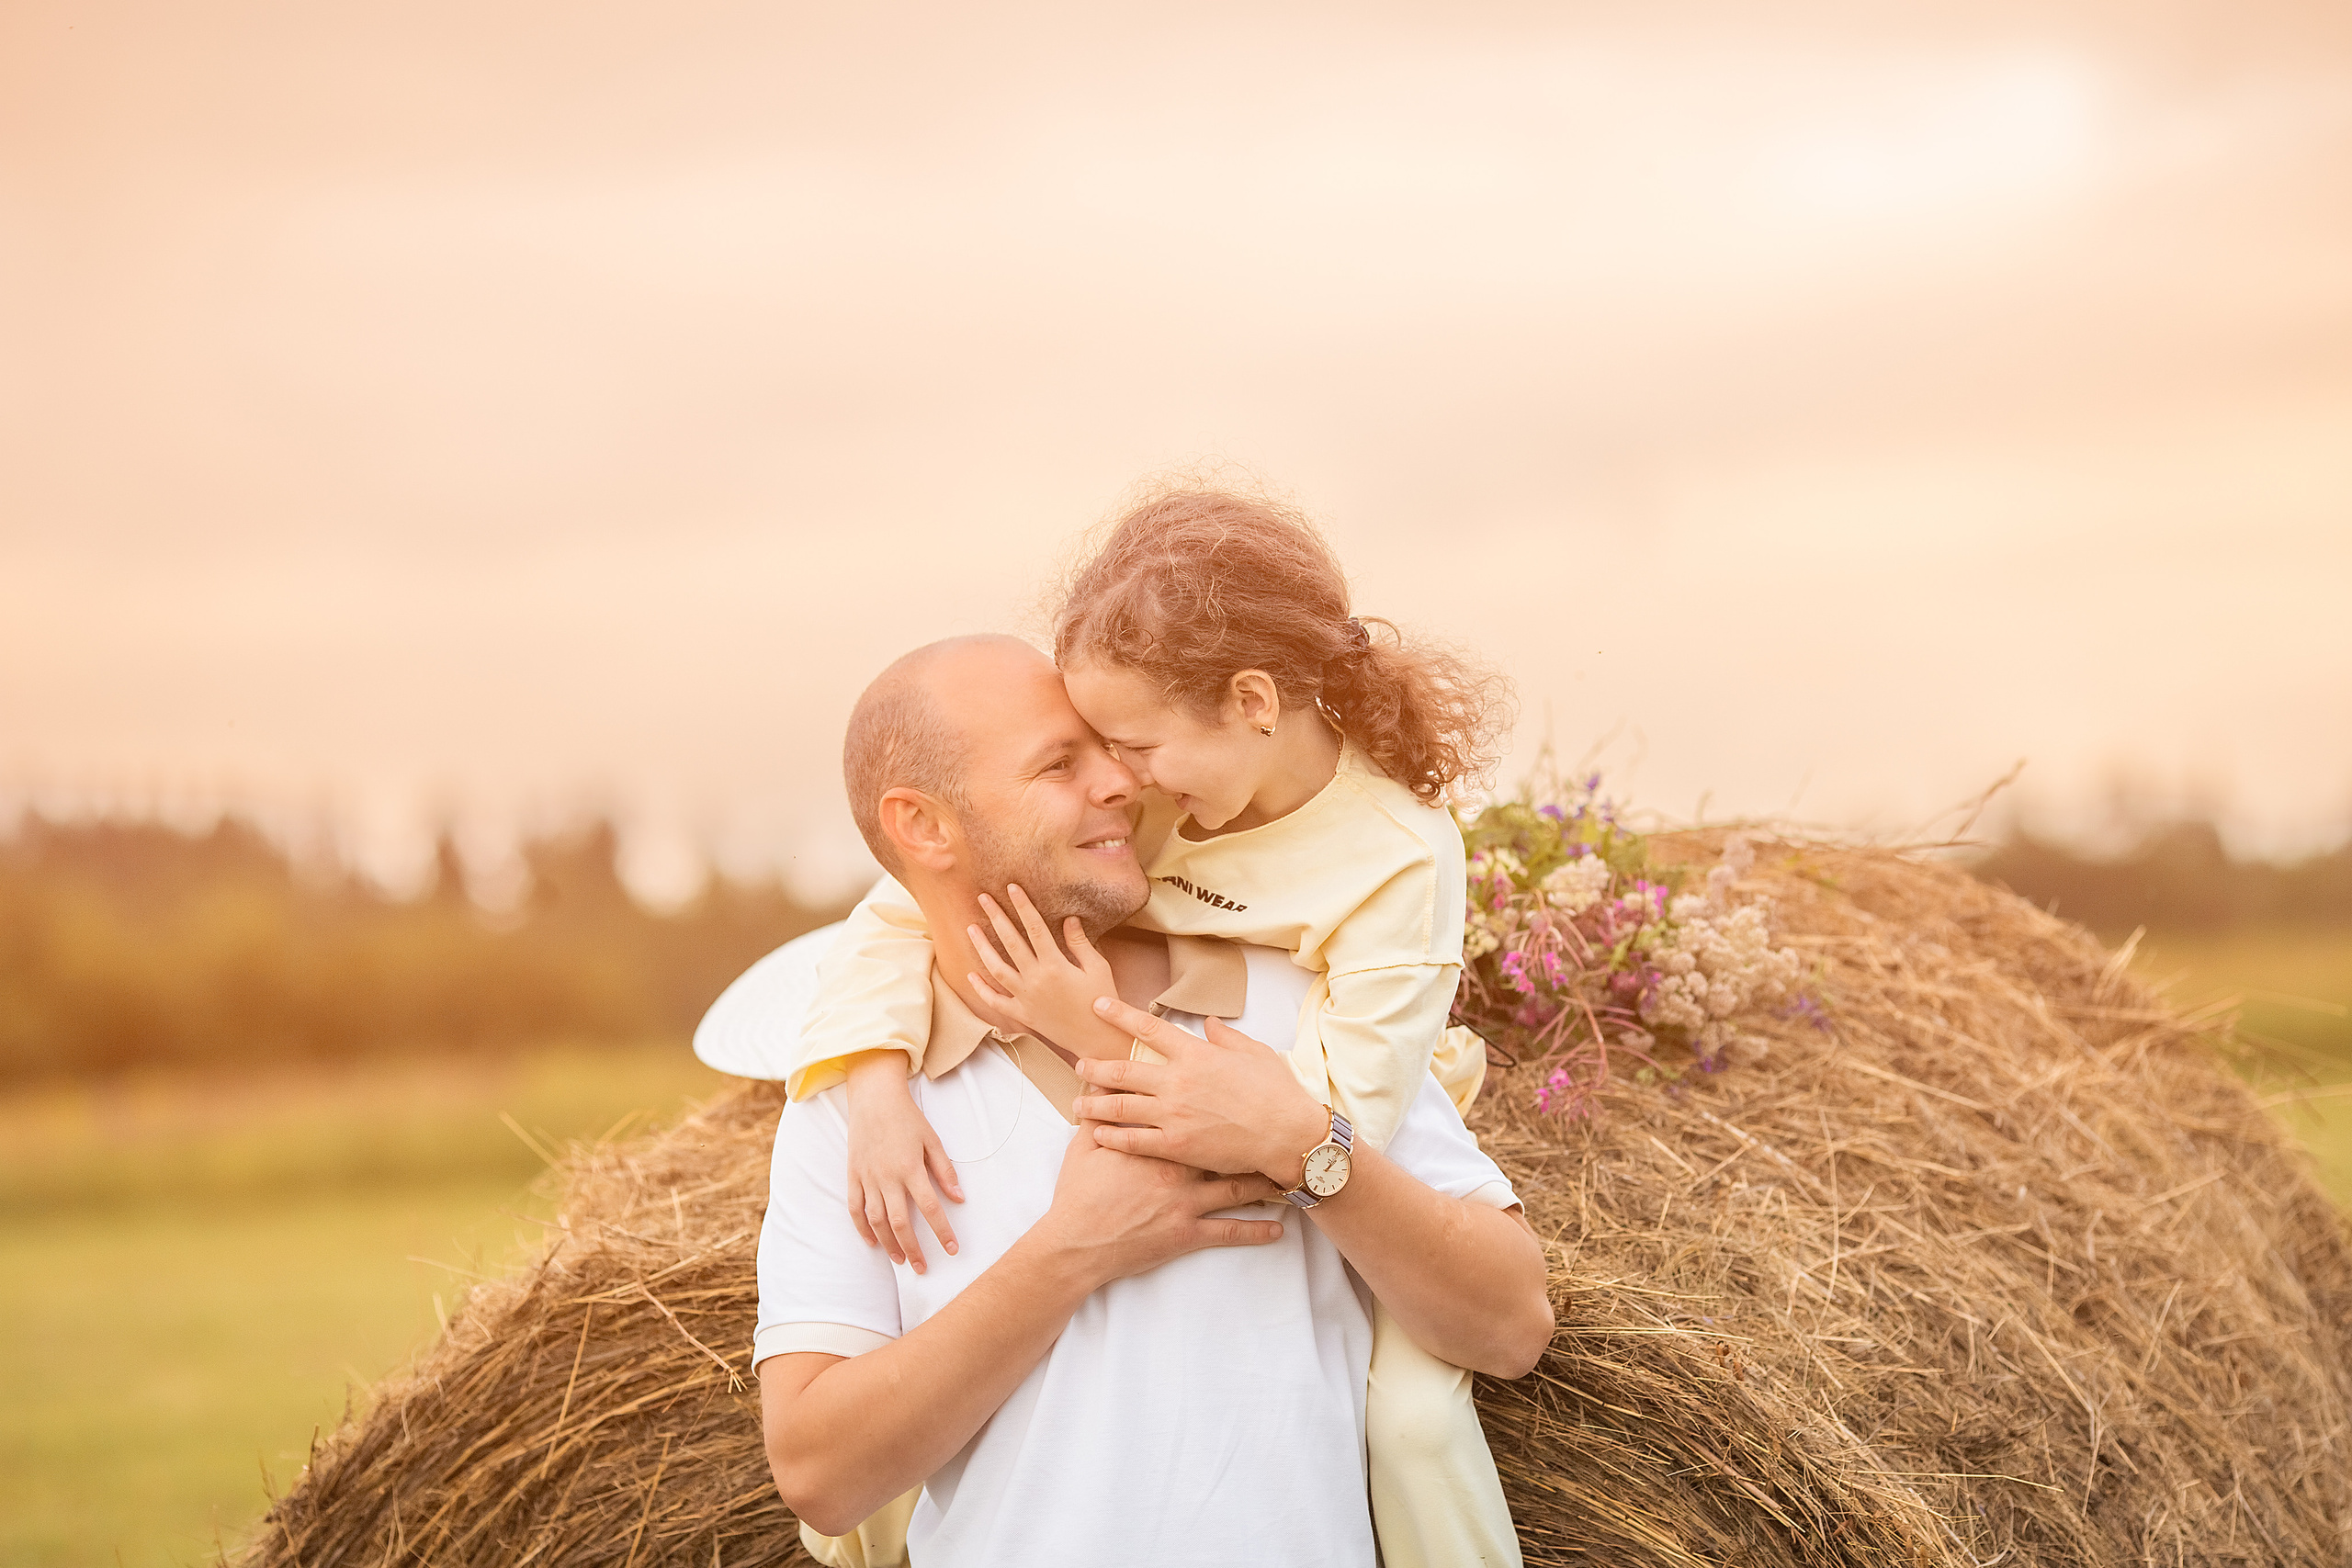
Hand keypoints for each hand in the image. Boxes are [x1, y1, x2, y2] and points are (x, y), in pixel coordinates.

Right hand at [843, 1051, 963, 1272]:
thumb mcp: (932, 1140)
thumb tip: (960, 1198)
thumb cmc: (907, 1118)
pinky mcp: (853, 1176)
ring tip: (900, 1260)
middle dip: (913, 1249)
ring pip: (877, 1220)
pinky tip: (872, 1242)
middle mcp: (887, 1177)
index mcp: (910, 1168)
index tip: (952, 1249)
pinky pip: (855, 1208)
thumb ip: (945, 1171)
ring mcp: (867, 1178)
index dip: (942, 1231)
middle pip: (900, 1223)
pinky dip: (862, 1228)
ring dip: (889, 1244)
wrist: (873, 1098)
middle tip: (923, 1268)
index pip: (930, 1208)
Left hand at [965, 886, 1131, 1058]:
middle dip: (996, 917)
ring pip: (996, 969)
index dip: (1023, 905)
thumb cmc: (1102, 1001)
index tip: (1012, 887)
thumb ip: (1080, 943)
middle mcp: (1036, 979)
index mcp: (1055, 965)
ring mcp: (1026, 998)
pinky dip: (982, 989)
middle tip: (983, 898)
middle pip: (1010, 942)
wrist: (1098, 1038)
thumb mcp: (1097, 967)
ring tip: (970, 929)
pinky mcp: (1022, 1015)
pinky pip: (996, 1001)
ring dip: (982, 948)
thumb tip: (1068, 919)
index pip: (1035, 927)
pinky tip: (971, 975)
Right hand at [1031, 1123, 1285, 1288]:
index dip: (1221, 1106)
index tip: (1243, 1099)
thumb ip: (1099, 1117)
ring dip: (1264, 1183)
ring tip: (1287, 1174)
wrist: (1077, 1244)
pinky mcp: (1187, 1235)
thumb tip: (1100, 1088)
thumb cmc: (1080, 1195)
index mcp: (1158, 1144)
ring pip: (1236, 1190)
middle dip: (1254, 1140)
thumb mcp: (1084, 1148)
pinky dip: (1256, 1232)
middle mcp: (1179, 1170)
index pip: (1197, 1117)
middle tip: (1280, 1130)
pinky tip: (1277, 1230)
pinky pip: (1229, 1232)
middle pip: (1226, 1149)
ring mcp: (1186, 1203)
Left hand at [1072, 997, 1331, 1188]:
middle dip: (1094, 1066)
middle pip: (1122, 1069)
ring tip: (1078, 1103)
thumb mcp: (1254, 1053)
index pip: (1148, 1028)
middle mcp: (1177, 1080)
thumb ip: (1226, 1037)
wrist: (1288, 1134)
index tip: (1097, 1007)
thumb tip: (1209, 1022)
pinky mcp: (1174, 1146)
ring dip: (1093, 1103)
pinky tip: (1096, 1134)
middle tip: (1079, 1064)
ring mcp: (1173, 1114)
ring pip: (1118, 1105)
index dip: (1119, 1015)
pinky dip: (1109, 1136)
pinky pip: (1132, 1140)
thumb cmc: (1277, 1093)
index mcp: (1196, 1054)